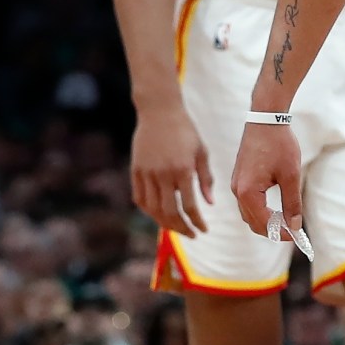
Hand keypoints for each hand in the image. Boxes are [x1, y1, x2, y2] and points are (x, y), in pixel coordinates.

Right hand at [130, 104, 213, 236]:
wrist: (159, 110)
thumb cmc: (185, 130)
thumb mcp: (201, 152)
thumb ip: (205, 179)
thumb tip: (209, 204)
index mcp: (183, 170)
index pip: (190, 206)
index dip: (197, 222)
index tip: (203, 230)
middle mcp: (163, 174)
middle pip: (170, 213)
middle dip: (182, 228)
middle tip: (191, 234)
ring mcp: (147, 173)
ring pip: (153, 209)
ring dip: (165, 223)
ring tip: (176, 227)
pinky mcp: (135, 170)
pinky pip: (140, 198)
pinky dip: (148, 211)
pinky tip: (158, 214)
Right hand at [229, 122, 303, 245]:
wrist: (265, 119)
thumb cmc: (278, 144)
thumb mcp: (291, 176)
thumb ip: (292, 203)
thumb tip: (295, 226)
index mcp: (248, 192)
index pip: (264, 224)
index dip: (281, 233)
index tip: (297, 236)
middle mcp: (237, 190)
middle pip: (253, 223)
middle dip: (272, 230)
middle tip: (293, 231)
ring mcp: (235, 184)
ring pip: (248, 214)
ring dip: (266, 221)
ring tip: (286, 220)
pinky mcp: (238, 178)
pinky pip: (246, 202)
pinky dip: (260, 210)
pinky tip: (275, 207)